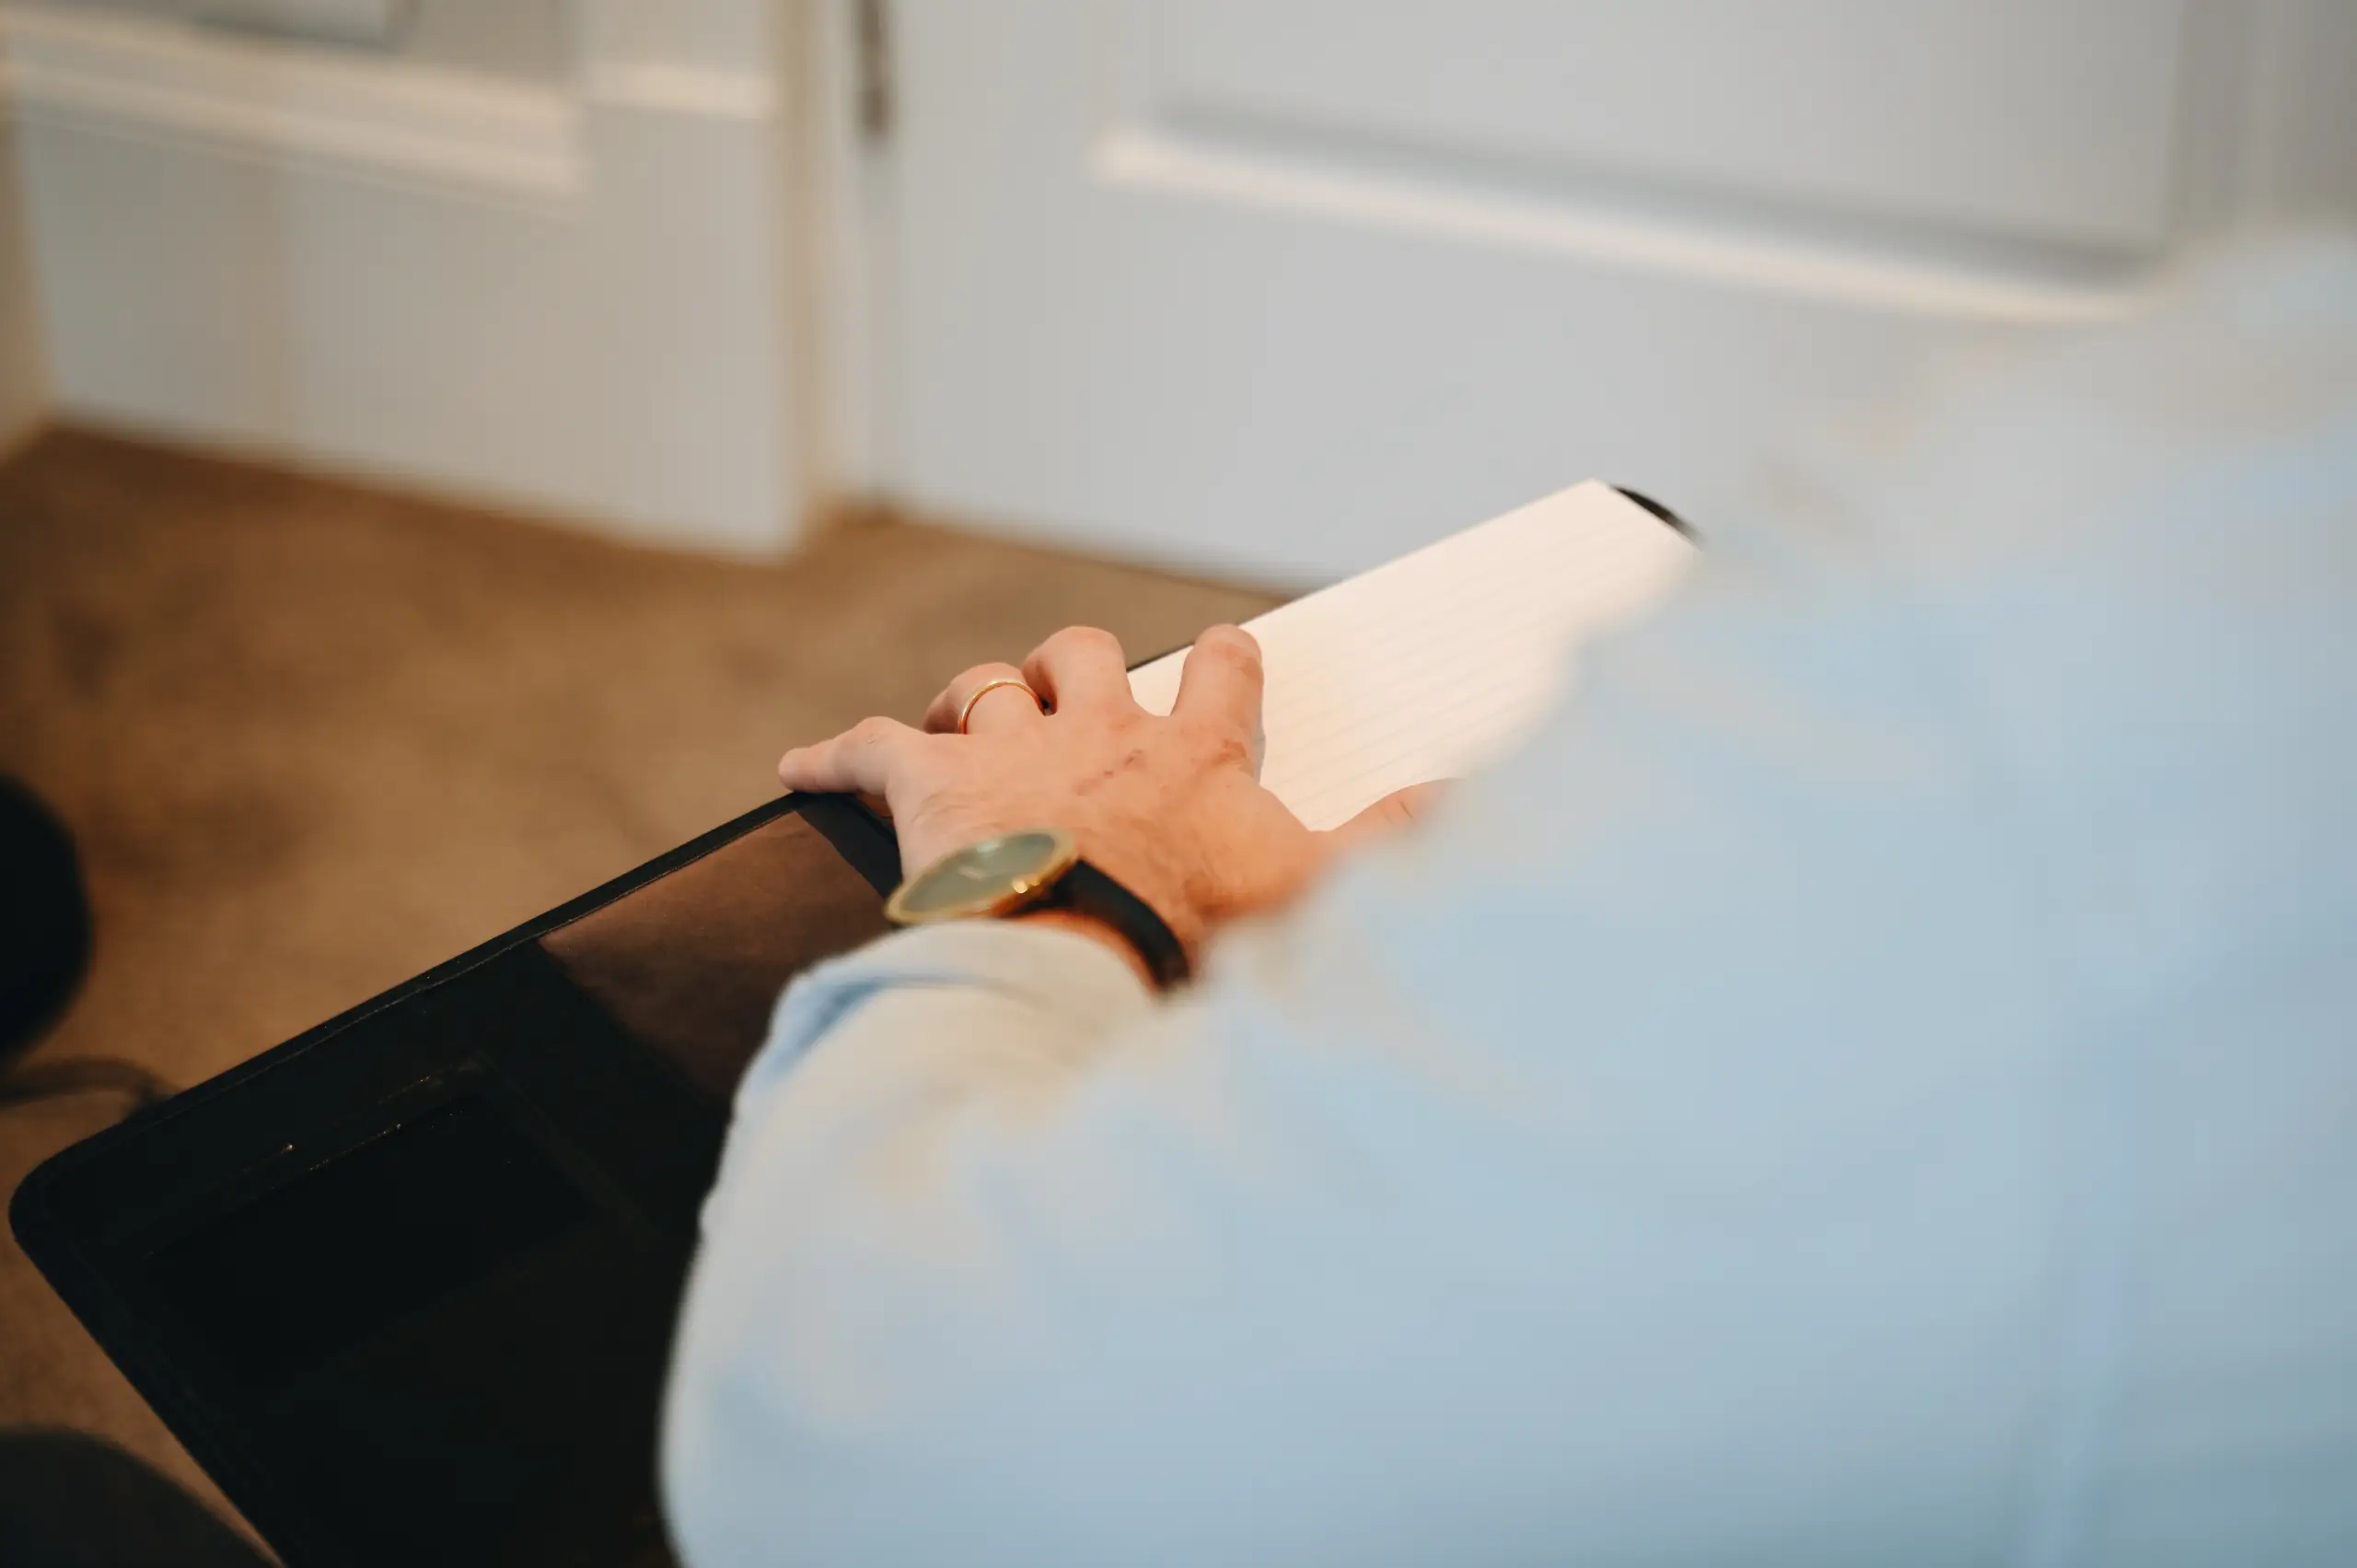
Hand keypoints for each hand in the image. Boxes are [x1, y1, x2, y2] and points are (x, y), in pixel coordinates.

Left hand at [776, 625, 1431, 960]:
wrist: (1082, 959)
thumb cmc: (1196, 932)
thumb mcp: (1315, 889)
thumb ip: (1391, 843)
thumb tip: (1467, 800)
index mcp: (1191, 753)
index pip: (1220, 672)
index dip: (1222, 661)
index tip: (1223, 658)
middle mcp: (1098, 732)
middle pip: (1087, 657)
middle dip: (1078, 667)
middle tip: (1072, 694)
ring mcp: (1008, 752)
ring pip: (983, 689)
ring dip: (972, 702)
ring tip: (962, 723)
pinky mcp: (926, 787)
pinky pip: (864, 750)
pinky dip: (831, 757)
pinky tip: (797, 768)